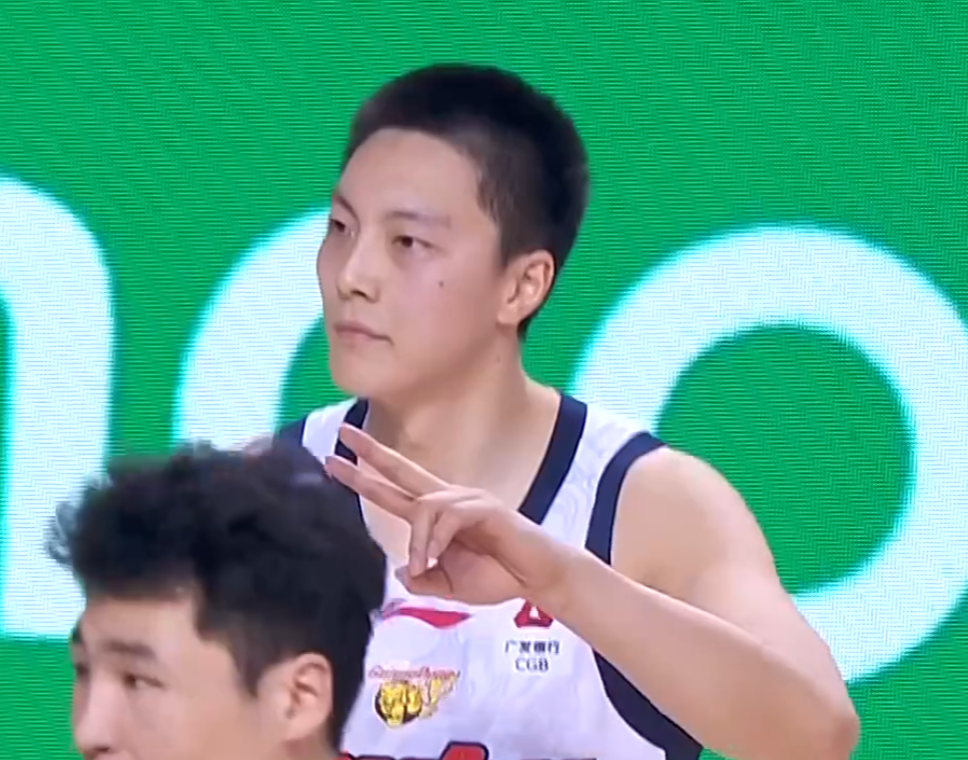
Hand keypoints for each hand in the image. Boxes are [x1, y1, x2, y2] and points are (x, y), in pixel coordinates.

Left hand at [323, 424, 571, 605]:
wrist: (536, 579)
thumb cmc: (497, 577)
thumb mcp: (448, 587)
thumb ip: (422, 580)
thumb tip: (401, 572)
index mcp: (435, 517)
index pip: (393, 491)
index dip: (364, 477)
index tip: (335, 462)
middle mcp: (447, 500)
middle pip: (402, 470)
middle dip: (371, 454)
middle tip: (342, 435)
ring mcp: (466, 500)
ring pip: (423, 506)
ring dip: (417, 541)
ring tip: (422, 566)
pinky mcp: (484, 508)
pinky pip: (448, 516)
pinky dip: (436, 539)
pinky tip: (436, 557)